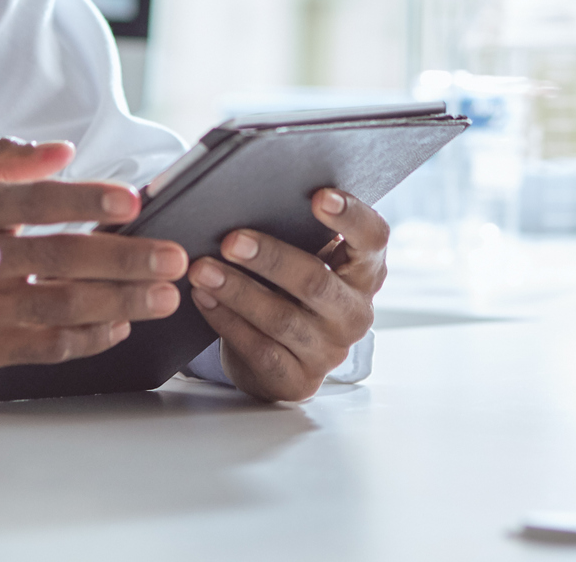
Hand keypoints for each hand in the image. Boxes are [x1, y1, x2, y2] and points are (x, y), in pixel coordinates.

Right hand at [0, 139, 185, 367]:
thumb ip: (3, 159)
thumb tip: (62, 151)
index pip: (36, 201)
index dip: (85, 201)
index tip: (132, 201)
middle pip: (61, 258)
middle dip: (124, 259)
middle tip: (173, 259)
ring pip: (61, 307)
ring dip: (119, 303)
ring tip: (163, 297)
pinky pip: (45, 348)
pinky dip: (86, 340)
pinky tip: (118, 326)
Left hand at [186, 188, 387, 403]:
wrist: (283, 350)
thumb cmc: (292, 284)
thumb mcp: (306, 255)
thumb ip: (297, 228)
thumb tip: (251, 194)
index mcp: (365, 270)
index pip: (372, 238)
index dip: (350, 216)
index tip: (319, 195)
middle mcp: (356, 312)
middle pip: (316, 282)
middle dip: (271, 259)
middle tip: (231, 240)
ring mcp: (330, 350)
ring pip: (282, 319)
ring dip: (237, 291)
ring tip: (202, 270)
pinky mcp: (299, 380)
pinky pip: (260, 350)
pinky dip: (228, 321)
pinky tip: (204, 299)